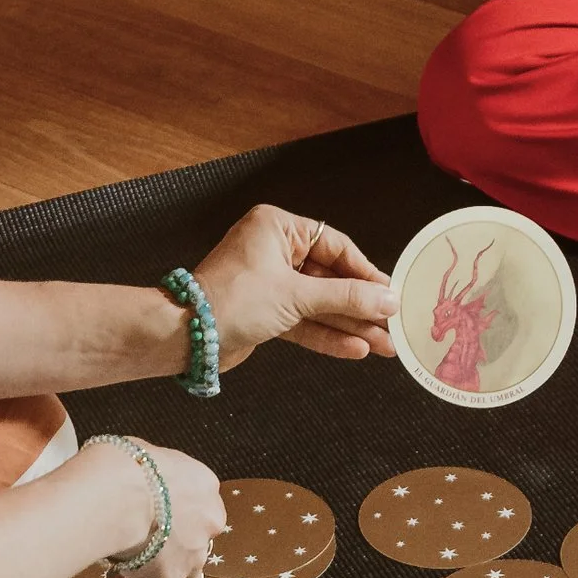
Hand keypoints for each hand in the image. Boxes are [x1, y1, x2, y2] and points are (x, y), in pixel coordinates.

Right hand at [94, 441, 226, 577]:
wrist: (117, 489)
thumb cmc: (123, 464)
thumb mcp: (142, 453)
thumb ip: (147, 473)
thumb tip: (131, 476)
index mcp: (203, 486)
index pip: (196, 507)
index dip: (170, 518)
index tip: (143, 518)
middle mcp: (206, 523)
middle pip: (194, 545)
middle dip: (166, 552)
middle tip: (134, 550)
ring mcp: (191, 557)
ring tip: (128, 577)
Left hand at [192, 204, 397, 368]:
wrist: (184, 336)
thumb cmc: (233, 300)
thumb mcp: (296, 296)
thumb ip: (346, 298)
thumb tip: (388, 300)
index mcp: (277, 228)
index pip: (335, 247)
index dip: (365, 273)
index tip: (390, 294)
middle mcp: (273, 251)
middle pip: (330, 278)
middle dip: (360, 306)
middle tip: (393, 326)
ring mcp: (269, 283)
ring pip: (319, 304)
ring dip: (349, 325)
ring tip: (384, 346)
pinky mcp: (265, 312)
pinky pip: (303, 321)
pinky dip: (327, 335)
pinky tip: (356, 349)